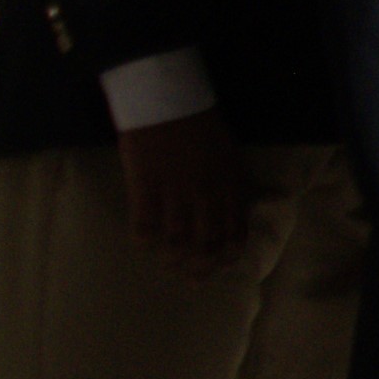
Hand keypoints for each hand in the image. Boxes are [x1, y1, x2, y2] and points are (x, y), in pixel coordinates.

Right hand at [119, 109, 246, 265]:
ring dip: (175, 259)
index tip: (223, 266)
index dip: (230, 253)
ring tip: (170, 267)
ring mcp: (176, 190)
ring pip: (179, 239)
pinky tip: (143, 245)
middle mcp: (207, 192)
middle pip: (208, 241)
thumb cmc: (199, 123)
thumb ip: (229, 183)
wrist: (168, 98)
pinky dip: (145, 239)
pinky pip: (145, 223)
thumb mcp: (228, 154)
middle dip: (204, 266)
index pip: (236, 229)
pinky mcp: (145, 185)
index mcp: (230, 183)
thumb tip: (229, 212)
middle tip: (195, 280)